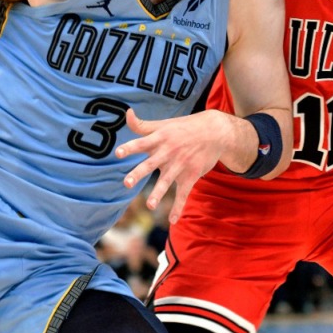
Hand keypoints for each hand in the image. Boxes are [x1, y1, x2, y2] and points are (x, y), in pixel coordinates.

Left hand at [116, 108, 227, 223]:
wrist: (215, 132)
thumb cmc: (183, 128)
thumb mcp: (164, 124)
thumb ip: (142, 125)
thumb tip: (126, 113)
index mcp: (160, 138)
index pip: (141, 142)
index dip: (130, 147)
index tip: (118, 153)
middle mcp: (169, 152)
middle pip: (151, 164)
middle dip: (138, 173)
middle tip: (126, 183)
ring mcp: (180, 164)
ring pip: (167, 181)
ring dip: (158, 193)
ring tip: (150, 205)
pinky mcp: (191, 175)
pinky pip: (183, 193)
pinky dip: (178, 207)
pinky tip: (172, 220)